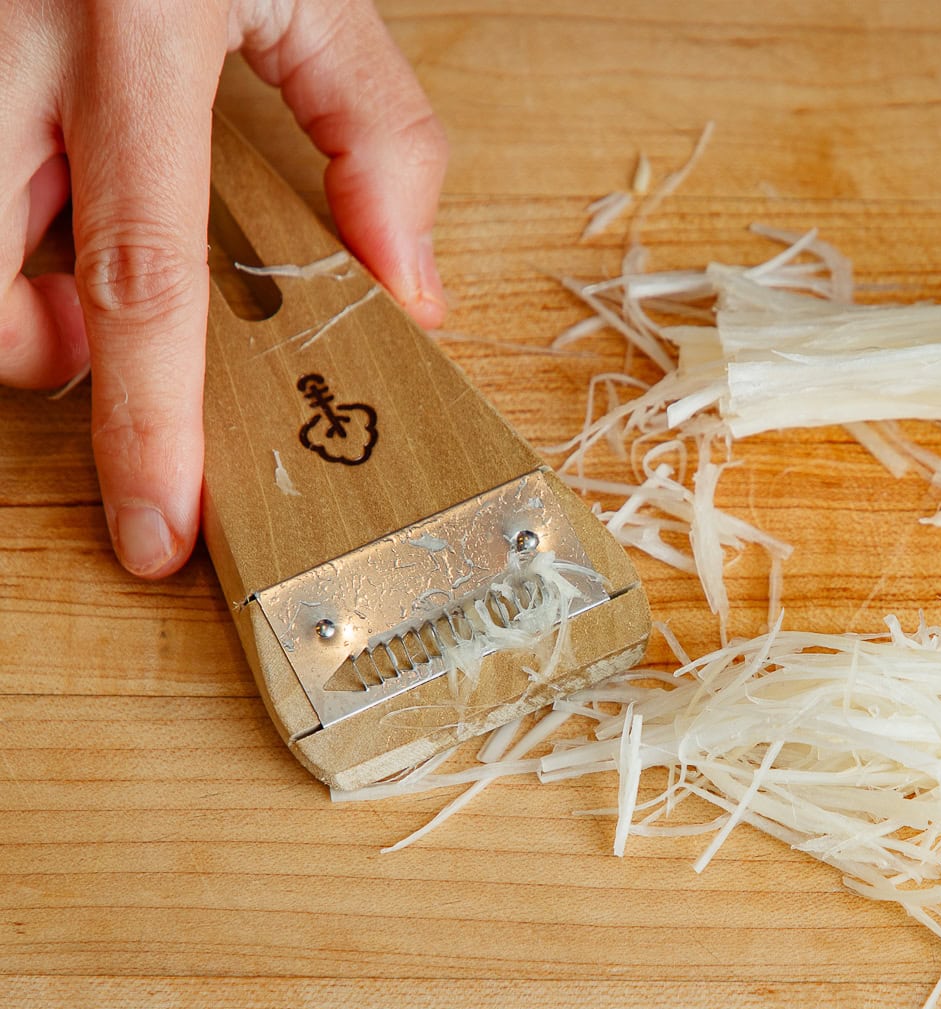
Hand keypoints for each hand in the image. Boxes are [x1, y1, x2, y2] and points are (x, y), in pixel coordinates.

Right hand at [0, 0, 447, 577]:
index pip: (142, 273)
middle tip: (98, 328)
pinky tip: (35, 172)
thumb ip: (380, 138)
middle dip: (43, 350)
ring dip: (5, 285)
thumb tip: (405, 290)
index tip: (156, 530)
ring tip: (70, 230)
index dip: (148, 423)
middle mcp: (6, 39)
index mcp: (137, 28)